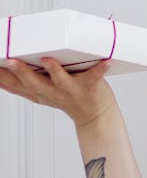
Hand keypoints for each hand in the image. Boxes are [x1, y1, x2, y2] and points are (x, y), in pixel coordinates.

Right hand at [0, 57, 114, 127]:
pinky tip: (105, 61)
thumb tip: (2, 75)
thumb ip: (25, 84)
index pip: (16, 86)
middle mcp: (53, 92)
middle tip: (10, 61)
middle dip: (21, 72)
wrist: (96, 116)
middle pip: (34, 84)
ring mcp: (71, 90)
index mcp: (40, 93)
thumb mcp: (42, 94)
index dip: (2, 77)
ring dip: (53, 71)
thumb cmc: (69, 99)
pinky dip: (100, 68)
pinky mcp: (90, 87)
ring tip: (47, 60)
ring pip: (59, 81)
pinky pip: (95, 76)